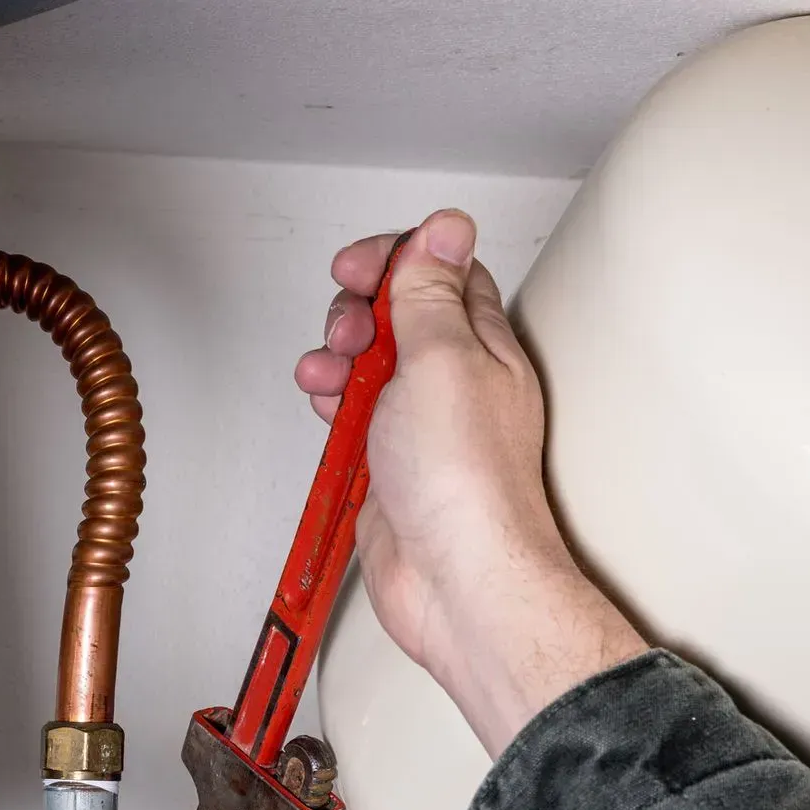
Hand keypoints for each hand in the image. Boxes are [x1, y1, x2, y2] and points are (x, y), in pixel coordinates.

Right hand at [296, 209, 645, 755]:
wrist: (456, 580)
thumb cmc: (464, 483)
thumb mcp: (442, 358)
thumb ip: (432, 292)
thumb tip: (445, 228)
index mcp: (482, 344)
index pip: (440, 272)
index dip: (396, 257)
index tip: (359, 269)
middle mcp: (457, 381)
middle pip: (398, 314)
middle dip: (359, 309)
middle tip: (351, 333)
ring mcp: (423, 425)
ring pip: (371, 365)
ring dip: (339, 355)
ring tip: (331, 371)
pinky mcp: (392, 466)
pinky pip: (356, 417)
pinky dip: (333, 402)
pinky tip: (327, 405)